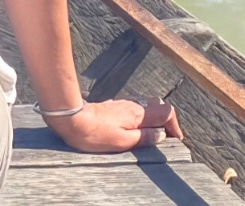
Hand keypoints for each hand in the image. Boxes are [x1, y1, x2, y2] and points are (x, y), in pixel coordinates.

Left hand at [49, 98, 181, 152]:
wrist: (70, 118)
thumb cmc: (94, 132)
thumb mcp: (123, 141)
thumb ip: (144, 138)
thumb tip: (161, 135)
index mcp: (139, 114)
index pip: (167, 111)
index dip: (174, 125)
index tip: (174, 138)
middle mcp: (132, 106)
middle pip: (157, 106)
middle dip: (164, 121)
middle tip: (164, 137)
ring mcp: (121, 104)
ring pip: (144, 108)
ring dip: (151, 120)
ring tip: (149, 136)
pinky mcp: (111, 107)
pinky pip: (132, 110)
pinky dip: (138, 119)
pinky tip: (132, 129)